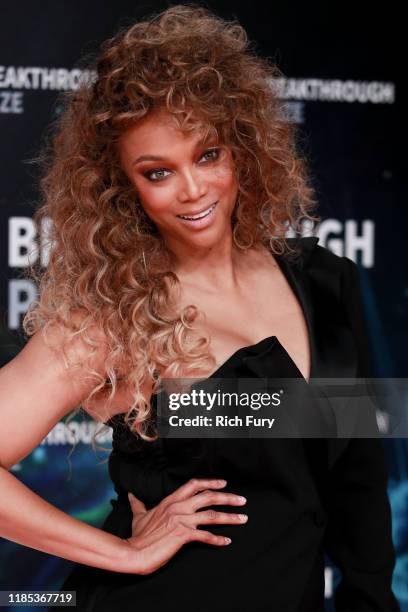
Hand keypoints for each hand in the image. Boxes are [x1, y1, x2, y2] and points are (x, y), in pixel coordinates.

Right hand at [123, 478, 247, 574]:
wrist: (134, 552)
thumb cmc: (138, 535)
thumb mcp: (138, 515)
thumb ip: (138, 504)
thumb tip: (131, 495)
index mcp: (171, 501)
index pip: (194, 485)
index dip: (210, 482)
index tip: (223, 483)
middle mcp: (179, 507)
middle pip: (208, 497)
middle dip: (228, 497)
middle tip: (242, 500)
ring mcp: (182, 520)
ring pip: (211, 515)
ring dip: (230, 517)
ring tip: (243, 518)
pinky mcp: (183, 535)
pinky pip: (205, 536)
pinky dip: (218, 539)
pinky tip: (227, 541)